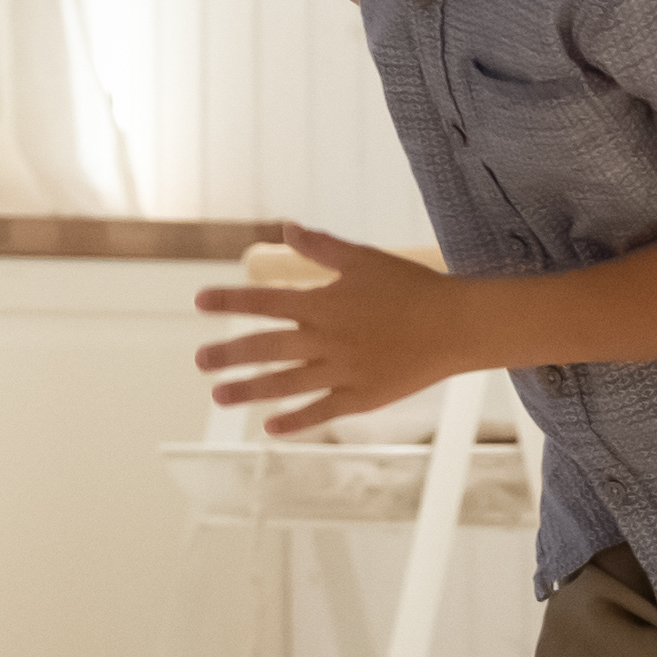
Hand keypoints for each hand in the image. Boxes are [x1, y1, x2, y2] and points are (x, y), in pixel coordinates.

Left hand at [192, 232, 490, 438]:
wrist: (456, 326)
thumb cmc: (412, 287)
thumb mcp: (363, 259)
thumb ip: (321, 247)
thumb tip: (286, 228)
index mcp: (324, 303)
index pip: (265, 301)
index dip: (230, 301)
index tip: (199, 302)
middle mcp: (327, 339)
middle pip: (267, 348)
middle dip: (229, 354)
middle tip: (199, 362)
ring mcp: (343, 372)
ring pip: (286, 383)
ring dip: (250, 390)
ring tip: (219, 395)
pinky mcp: (363, 397)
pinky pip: (322, 411)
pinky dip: (296, 421)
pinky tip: (271, 428)